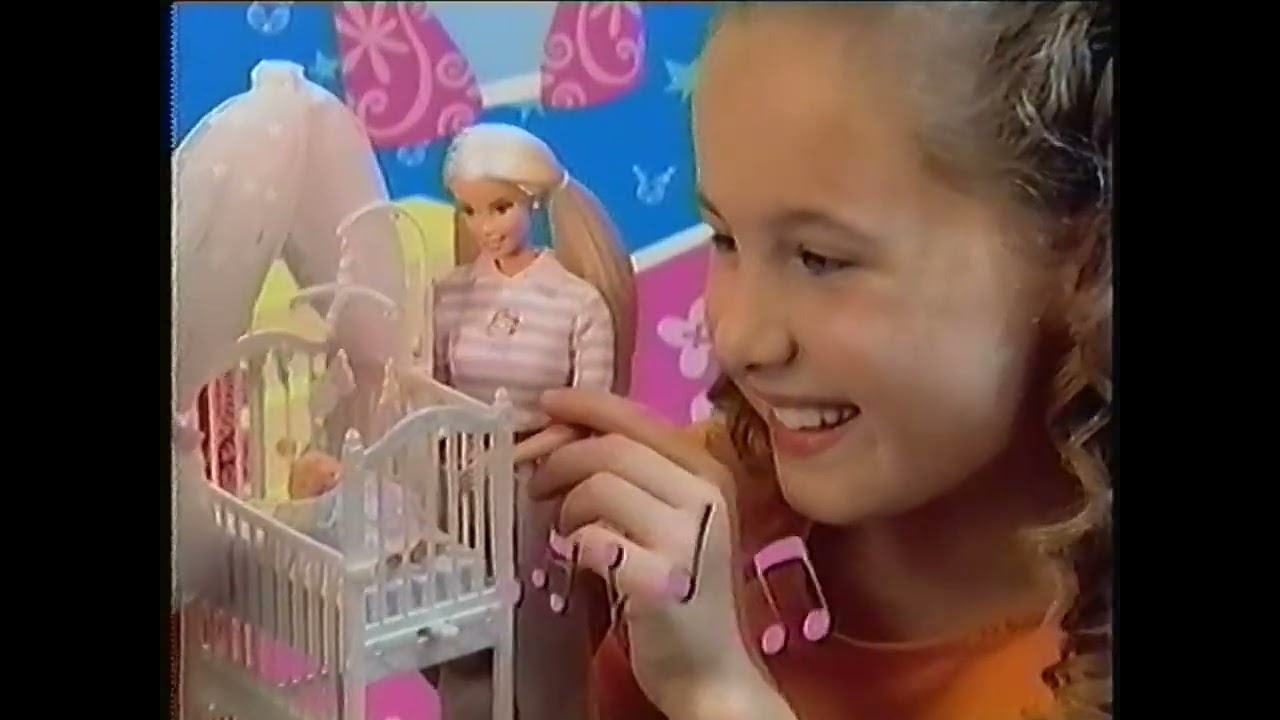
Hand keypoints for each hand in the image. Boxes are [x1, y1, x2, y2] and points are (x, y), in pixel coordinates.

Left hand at [527, 389, 772, 714]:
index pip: (638, 418)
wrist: (714, 671)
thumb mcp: (674, 519)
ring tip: (565, 529)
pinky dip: (575, 546)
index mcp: (710, 472)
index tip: (544, 405)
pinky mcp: (661, 582)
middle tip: (535, 483)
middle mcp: (706, 497)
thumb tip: (565, 433)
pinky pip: (594, 542)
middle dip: (560, 459)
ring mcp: (687, 539)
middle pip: (611, 449)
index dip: (585, 405)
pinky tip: (578, 560)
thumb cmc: (685, 588)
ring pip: (598, 488)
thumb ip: (637, 475)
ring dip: (566, 507)